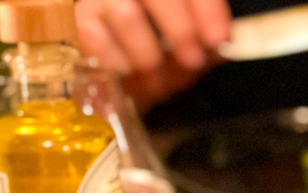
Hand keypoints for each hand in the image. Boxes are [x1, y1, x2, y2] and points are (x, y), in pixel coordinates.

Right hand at [75, 0, 232, 108]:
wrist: (121, 21)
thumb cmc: (165, 22)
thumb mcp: (189, 21)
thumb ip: (205, 28)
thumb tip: (225, 47)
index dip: (207, 10)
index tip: (220, 39)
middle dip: (180, 31)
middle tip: (192, 59)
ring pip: (126, 15)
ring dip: (147, 50)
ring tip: (155, 66)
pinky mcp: (82, 14)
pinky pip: (92, 33)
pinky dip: (113, 57)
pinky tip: (127, 67)